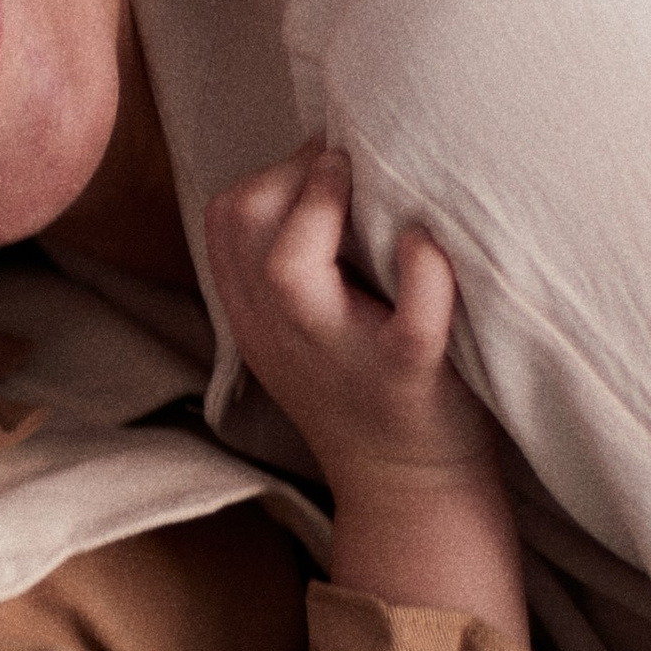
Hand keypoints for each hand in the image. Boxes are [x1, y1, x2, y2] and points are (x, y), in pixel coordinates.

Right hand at [202, 143, 499, 496]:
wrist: (409, 492)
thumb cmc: (372, 390)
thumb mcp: (303, 331)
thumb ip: (295, 263)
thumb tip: (330, 158)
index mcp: (255, 320)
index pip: (222, 220)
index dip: (268, 171)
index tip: (319, 160)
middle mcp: (283, 336)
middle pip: (241, 226)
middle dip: (291, 172)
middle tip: (347, 163)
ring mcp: (343, 358)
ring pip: (290, 270)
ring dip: (329, 206)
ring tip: (374, 182)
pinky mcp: (409, 378)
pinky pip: (412, 322)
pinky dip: (425, 271)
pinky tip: (429, 245)